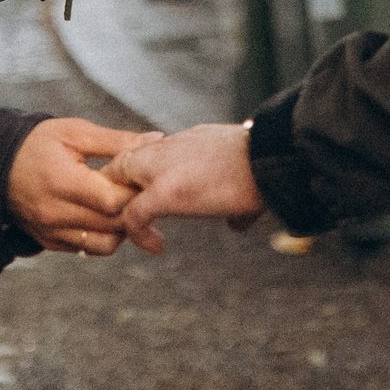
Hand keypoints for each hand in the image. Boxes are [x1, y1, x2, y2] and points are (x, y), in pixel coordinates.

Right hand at [9, 118, 162, 255]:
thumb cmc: (37, 144)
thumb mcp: (75, 132)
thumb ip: (116, 141)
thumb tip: (155, 140)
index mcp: (63, 182)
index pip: (113, 201)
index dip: (135, 191)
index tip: (142, 178)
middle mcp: (55, 213)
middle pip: (113, 224)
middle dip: (134, 210)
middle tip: (141, 192)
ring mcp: (51, 232)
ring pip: (105, 245)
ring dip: (122, 228)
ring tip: (122, 205)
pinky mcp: (49, 243)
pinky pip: (89, 250)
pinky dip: (104, 236)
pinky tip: (105, 215)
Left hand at [108, 123, 264, 253]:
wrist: (272, 159)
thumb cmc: (268, 168)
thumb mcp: (246, 177)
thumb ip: (232, 199)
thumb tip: (236, 223)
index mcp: (188, 142)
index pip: (149, 154)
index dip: (141, 179)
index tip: (148, 202)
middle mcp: (170, 148)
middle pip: (122, 161)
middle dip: (118, 190)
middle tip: (130, 219)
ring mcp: (163, 168)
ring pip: (116, 181)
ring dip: (121, 209)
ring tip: (136, 235)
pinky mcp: (166, 192)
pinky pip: (133, 215)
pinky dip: (137, 235)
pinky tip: (156, 247)